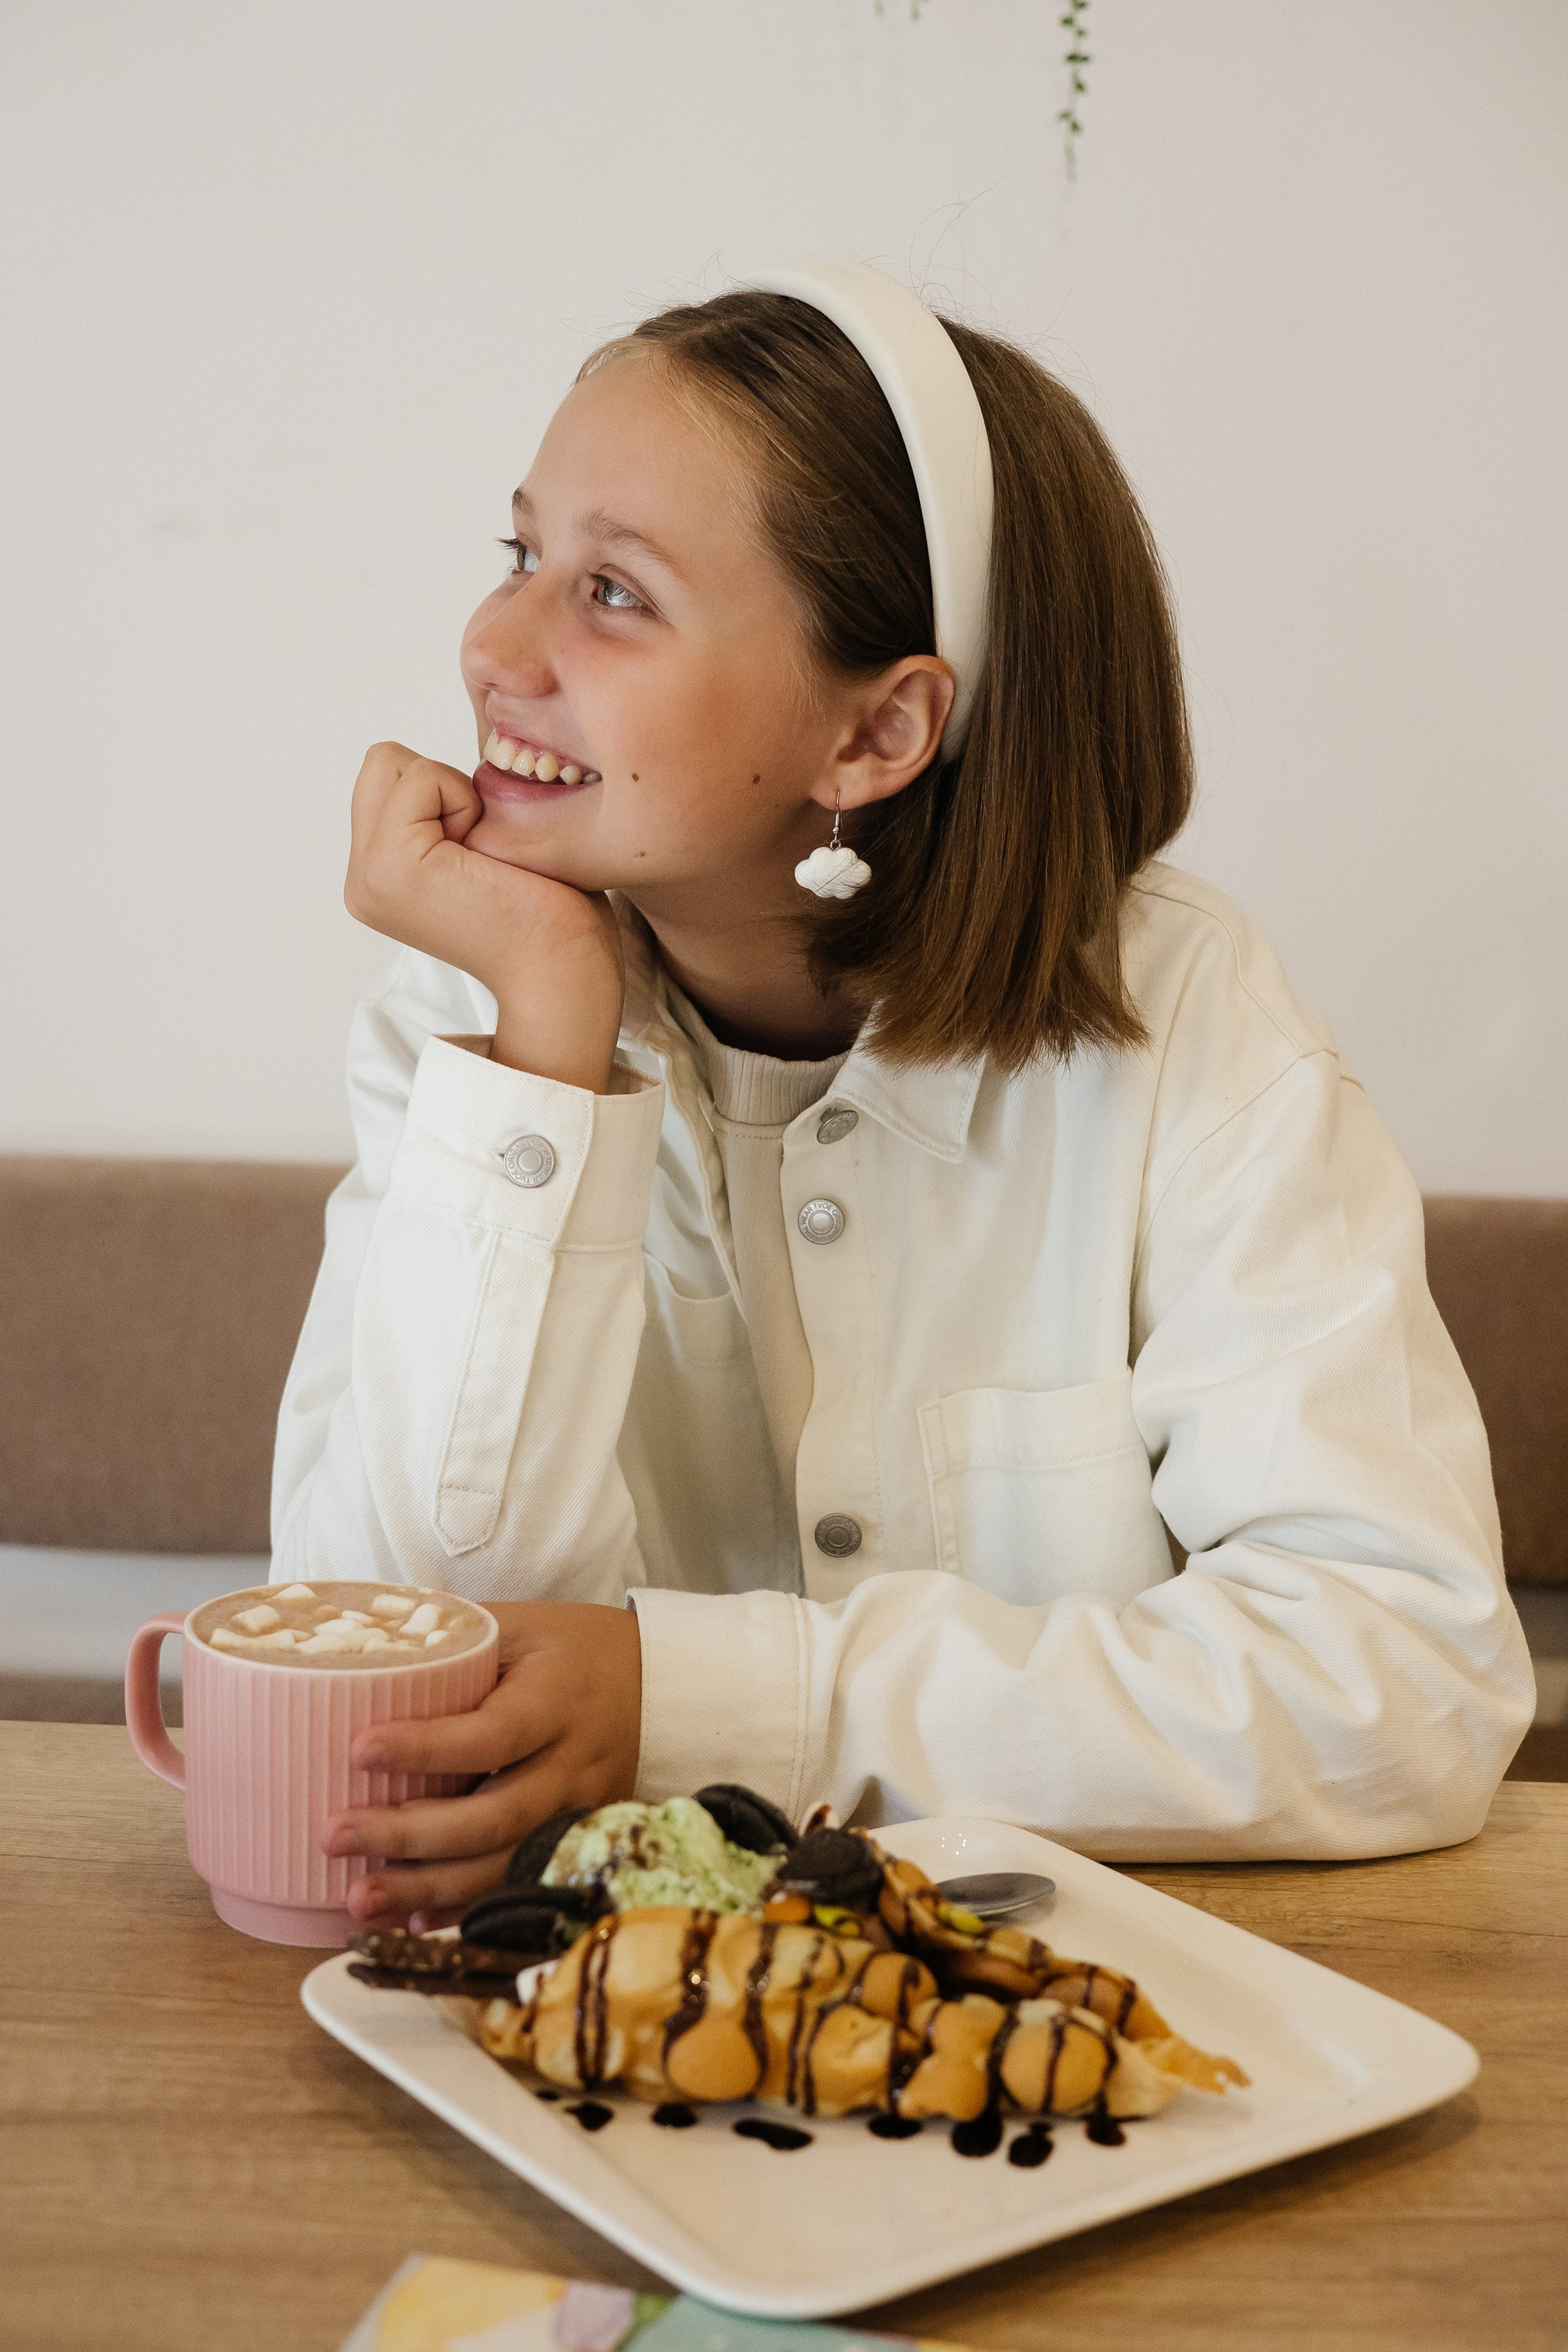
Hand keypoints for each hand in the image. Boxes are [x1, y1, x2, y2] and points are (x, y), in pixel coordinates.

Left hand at [321, 1602, 642, 1929]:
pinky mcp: (574, 1844)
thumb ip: (453, 1645)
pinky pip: (517, 1884)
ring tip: (358, 1895)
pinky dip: (463, 1908)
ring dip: (428, 1887)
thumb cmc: (569, 1649)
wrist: (655, 1685)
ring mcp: (578, 1812)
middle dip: (410, 1832)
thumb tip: (355, 1654)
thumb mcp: (519, 1627)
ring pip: (505, 1864)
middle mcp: (574, 1763)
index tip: (359, 1748)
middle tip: (334, 1833)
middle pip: (496, 1816)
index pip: (493, 1733)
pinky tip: (412, 1919)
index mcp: (558, 1698)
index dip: (427, 1747)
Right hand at [345, 740, 625, 1091]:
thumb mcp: (485, 845)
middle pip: (384, 762)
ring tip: (484, 859)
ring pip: (395, 763)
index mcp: (380, 875)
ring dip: (455, 794)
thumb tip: (468, 748)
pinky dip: (464, 801)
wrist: (566, 974)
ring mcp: (368, 876)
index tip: (485, 852)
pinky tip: (487, 861)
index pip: (391, 773)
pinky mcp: (390, 868)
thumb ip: (450, 807)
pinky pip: (421, 778)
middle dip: (443, 784)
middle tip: (484, 851)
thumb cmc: (553, 914)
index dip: (450, 790)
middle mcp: (362, 879)